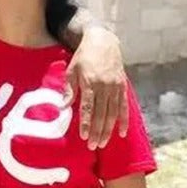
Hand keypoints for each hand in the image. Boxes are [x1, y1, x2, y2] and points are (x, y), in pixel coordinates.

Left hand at [64, 25, 128, 148]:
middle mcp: (104, 86)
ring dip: (108, 130)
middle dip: (97, 131)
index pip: (88, 108)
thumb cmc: (83, 57)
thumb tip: (62, 107)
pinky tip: (122, 133)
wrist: (103, 41)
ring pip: (113, 113)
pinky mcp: (123, 87)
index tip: (84, 136)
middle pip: (101, 114)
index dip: (87, 123)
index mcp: (90, 82)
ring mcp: (115, 87)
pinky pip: (124, 107)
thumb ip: (69, 89)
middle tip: (93, 146)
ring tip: (103, 143)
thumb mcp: (71, 70)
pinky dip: (124, 121)